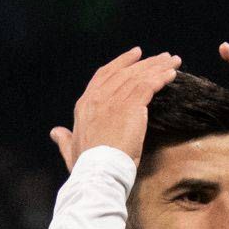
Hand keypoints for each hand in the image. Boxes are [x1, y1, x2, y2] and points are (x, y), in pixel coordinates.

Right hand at [48, 48, 180, 169]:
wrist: (97, 174)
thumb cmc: (86, 169)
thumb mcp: (70, 151)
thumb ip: (64, 139)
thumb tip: (55, 132)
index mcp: (85, 105)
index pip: (104, 75)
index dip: (121, 64)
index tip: (135, 55)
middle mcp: (98, 97)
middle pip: (125, 73)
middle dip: (145, 62)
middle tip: (162, 57)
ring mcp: (114, 100)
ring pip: (139, 77)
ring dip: (158, 67)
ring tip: (173, 61)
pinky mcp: (130, 107)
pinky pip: (148, 86)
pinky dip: (161, 79)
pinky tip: (171, 75)